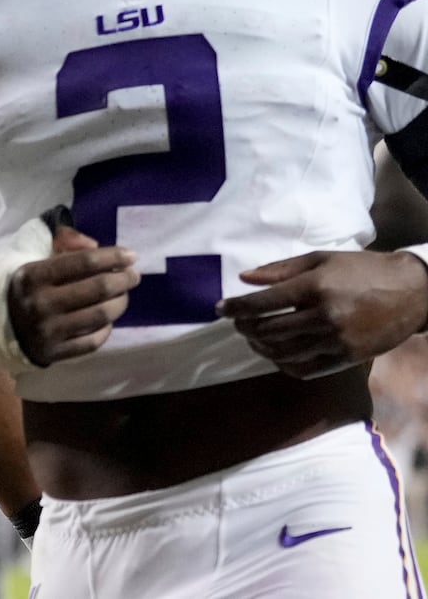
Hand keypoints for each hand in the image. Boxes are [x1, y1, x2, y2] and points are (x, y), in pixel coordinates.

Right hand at [7, 224, 138, 367]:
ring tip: (123, 294)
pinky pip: (93, 340)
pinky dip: (106, 328)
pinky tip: (107, 318)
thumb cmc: (20, 284)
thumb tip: (95, 245)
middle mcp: (40, 303)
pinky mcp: (55, 353)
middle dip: (123, 279)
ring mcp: (48, 331)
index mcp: (32, 275)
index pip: (83, 262)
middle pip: (97, 289)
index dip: (112, 256)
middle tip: (133, 275)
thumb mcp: (29, 253)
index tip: (130, 255)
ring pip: (101, 315)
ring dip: (120, 302)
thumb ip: (61, 239)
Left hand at [216, 250, 427, 378]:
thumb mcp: (321, 259)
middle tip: (237, 323)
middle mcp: (324, 316)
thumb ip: (280, 269)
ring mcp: (337, 340)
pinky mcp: (348, 358)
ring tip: (254, 338)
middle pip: (269, 330)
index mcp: (315, 288)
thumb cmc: (362, 270)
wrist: (412, 292)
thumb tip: (244, 279)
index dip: (236, 308)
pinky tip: (277, 355)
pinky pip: (307, 370)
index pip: (263, 303)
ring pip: (284, 353)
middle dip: (246, 328)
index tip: (220, 309)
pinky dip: (285, 365)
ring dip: (261, 348)